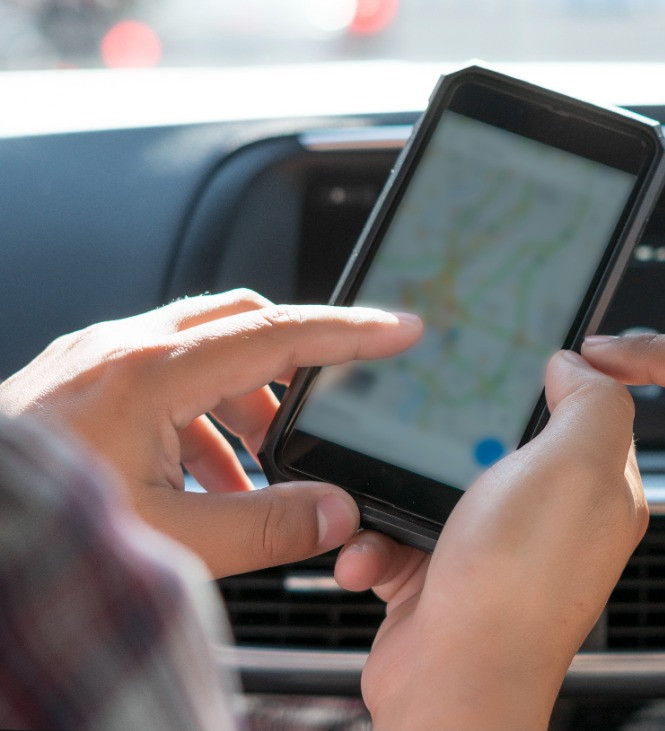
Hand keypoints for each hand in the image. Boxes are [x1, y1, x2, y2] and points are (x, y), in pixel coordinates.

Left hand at [0, 289, 421, 577]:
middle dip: (296, 363)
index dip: (350, 332)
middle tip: (332, 404)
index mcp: (149, 374)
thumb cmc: (37, 534)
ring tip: (257, 474)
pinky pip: (154, 377)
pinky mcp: (68, 385)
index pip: (278, 333)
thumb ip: (265, 526)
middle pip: (240, 321)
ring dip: (242, 401)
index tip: (400, 328)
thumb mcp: (167, 540)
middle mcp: (118, 350)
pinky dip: (196, 415)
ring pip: (196, 352)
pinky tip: (199, 479)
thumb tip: (337, 513)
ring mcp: (88, 362)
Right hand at [334, 351, 645, 729]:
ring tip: (383, 507)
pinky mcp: (441, 581)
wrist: (453, 682)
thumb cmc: (516, 582)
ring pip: (436, 489)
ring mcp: (494, 553)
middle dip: (450, 440)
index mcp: (597, 490)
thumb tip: (576, 364)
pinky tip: (371, 558)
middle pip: (499, 445)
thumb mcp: (575, 463)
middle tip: (423, 432)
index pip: (583, 413)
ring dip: (397, 496)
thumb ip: (591, 402)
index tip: (503, 355)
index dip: (548, 379)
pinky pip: (399, 539)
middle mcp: (551, 522)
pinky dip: (376, 545)